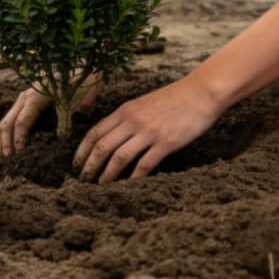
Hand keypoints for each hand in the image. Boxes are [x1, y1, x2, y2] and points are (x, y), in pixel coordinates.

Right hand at [0, 77, 99, 155]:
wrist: (83, 70)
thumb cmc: (81, 86)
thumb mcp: (79, 101)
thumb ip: (69, 119)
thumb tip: (61, 138)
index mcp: (37, 97)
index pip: (21, 122)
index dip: (19, 140)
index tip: (21, 156)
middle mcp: (26, 96)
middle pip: (7, 124)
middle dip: (5, 145)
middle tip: (8, 164)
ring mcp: (23, 99)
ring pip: (5, 122)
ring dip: (3, 141)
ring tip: (7, 160)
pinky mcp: (25, 103)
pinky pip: (11, 119)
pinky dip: (8, 135)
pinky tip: (11, 149)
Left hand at [72, 76, 219, 183]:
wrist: (202, 91)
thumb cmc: (176, 97)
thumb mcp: (146, 102)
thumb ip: (129, 116)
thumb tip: (113, 136)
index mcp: (126, 109)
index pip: (95, 132)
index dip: (82, 151)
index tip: (76, 165)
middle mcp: (133, 120)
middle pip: (102, 147)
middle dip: (89, 167)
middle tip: (83, 182)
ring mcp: (149, 132)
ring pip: (118, 159)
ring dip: (107, 176)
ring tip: (101, 187)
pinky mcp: (166, 143)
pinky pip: (144, 165)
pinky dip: (133, 179)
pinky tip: (129, 187)